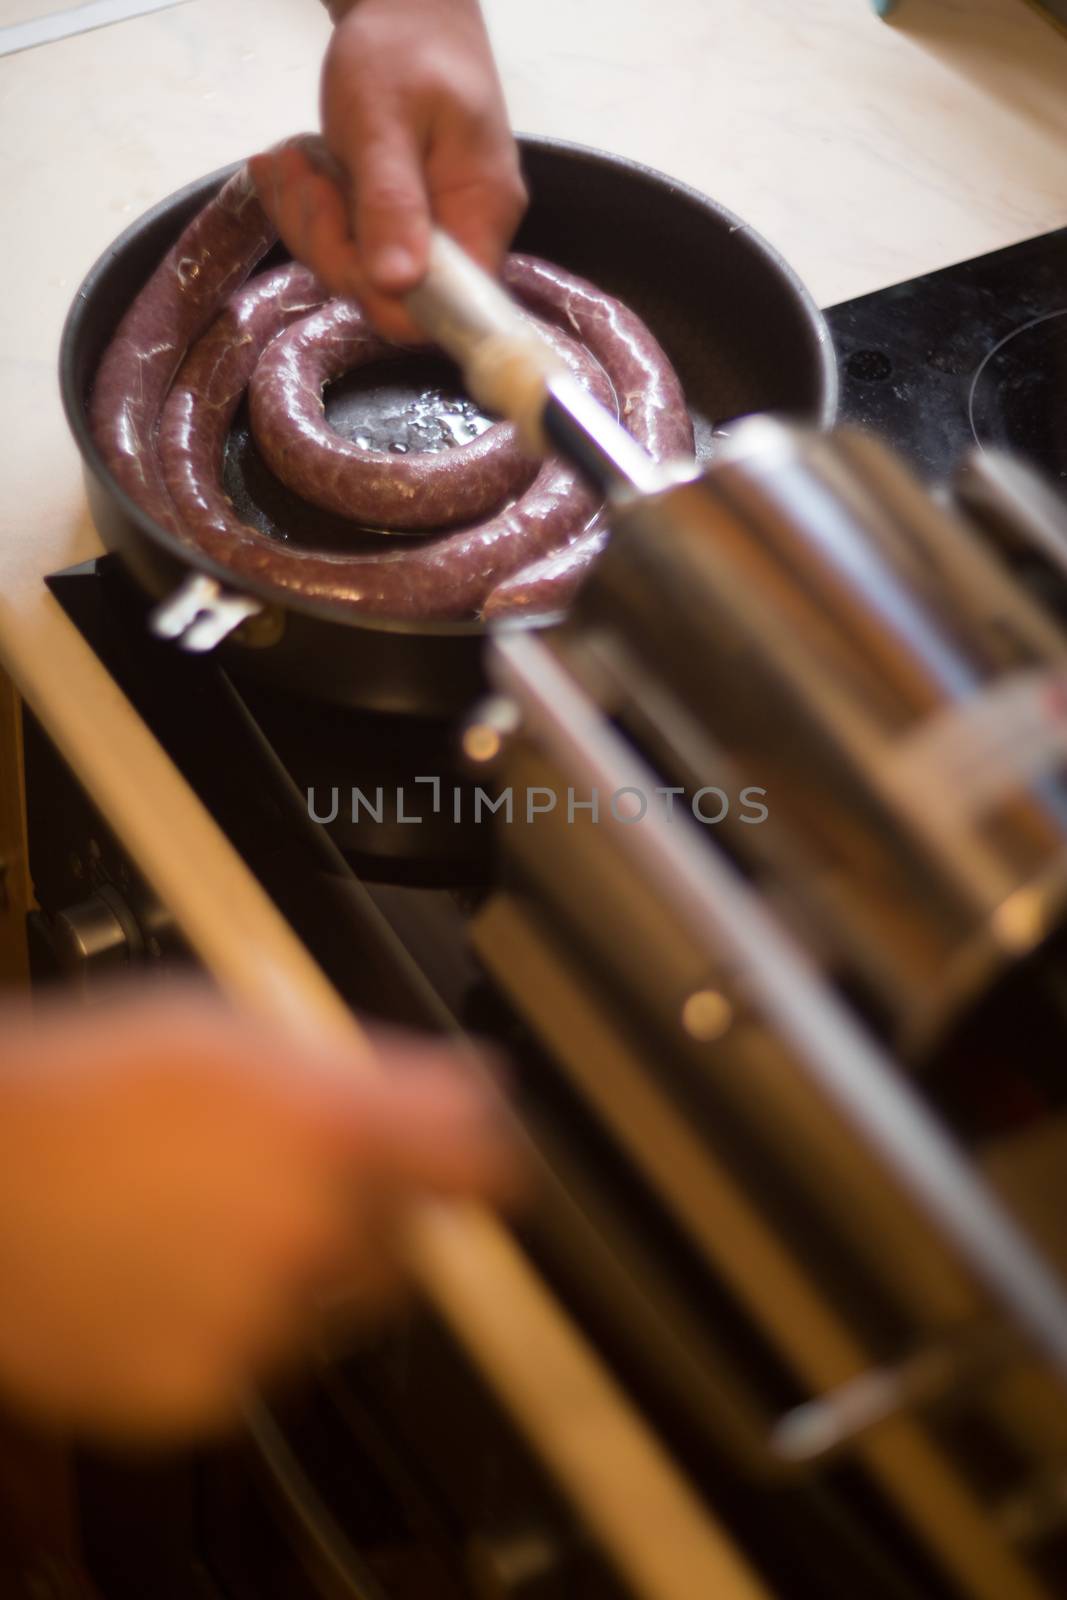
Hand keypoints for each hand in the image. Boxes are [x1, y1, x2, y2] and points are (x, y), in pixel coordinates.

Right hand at [0, 985, 517, 1440]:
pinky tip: (183, 1266)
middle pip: (416, 1234)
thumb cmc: (80, 1087)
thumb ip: (364, 1065)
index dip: (489, 1152)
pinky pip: (271, 1356)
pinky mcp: (206, 1387)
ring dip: (315, 1264)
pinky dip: (246, 1320)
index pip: (483, 1161)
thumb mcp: (234, 1028)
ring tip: (219, 1214)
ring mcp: (260, 1320)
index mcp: (330, 1130)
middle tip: (301, 1168)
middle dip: (380, 1201)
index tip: (490, 1155)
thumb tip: (452, 1082)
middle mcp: (310, 1232)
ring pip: (346, 1301)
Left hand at [251, 0, 525, 340]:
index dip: (387, 298)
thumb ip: (391, 202)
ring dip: (311, 224)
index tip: (341, 244)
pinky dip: (312, 212)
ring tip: (289, 161)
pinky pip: (353, 244)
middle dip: (331, 245)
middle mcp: (467, 236)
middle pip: (394, 296)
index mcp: (482, 215)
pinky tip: (293, 168)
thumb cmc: (404, 48)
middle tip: (300, 176)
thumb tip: (398, 284)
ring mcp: (433, 230)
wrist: (408, 7)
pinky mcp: (402, 221)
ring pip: (362, 273)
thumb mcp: (384, 119)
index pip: (448, 310)